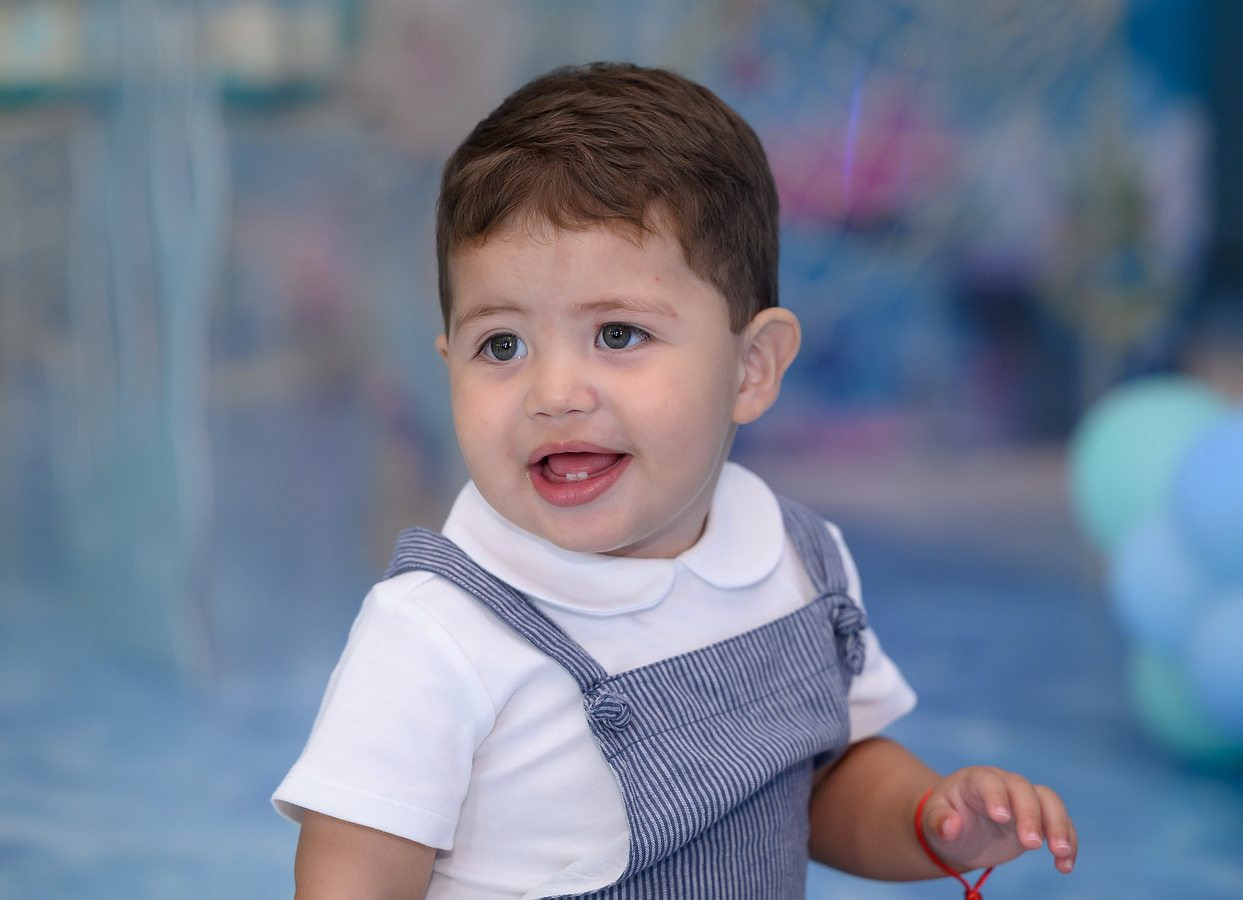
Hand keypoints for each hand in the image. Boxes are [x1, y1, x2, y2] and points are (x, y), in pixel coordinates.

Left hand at [919, 766, 1076, 874]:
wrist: (958, 827)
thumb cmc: (944, 819)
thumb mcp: (933, 821)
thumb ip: (939, 821)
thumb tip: (951, 826)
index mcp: (975, 780)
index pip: (988, 781)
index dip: (996, 796)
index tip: (1001, 818)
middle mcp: (1003, 784)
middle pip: (1023, 790)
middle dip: (1031, 815)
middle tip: (1030, 845)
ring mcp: (1024, 800)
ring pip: (1049, 801)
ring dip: (1058, 826)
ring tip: (1060, 854)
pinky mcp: (1039, 819)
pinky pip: (1060, 823)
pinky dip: (1068, 841)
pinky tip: (1065, 865)